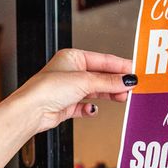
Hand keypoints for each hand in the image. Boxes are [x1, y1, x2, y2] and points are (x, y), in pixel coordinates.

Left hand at [9, 48, 135, 133]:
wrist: (31, 111)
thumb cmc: (48, 89)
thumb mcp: (85, 81)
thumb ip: (108, 81)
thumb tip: (127, 79)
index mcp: (72, 57)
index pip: (103, 60)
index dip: (120, 66)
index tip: (136, 71)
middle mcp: (70, 72)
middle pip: (100, 76)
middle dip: (115, 82)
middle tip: (131, 88)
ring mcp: (68, 89)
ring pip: (95, 91)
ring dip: (108, 95)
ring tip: (122, 98)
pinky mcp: (66, 105)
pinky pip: (84, 106)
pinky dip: (90, 109)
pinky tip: (93, 110)